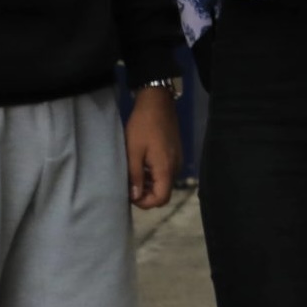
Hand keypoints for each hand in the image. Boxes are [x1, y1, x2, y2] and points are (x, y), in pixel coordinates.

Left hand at [125, 84, 180, 208]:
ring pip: (165, 183)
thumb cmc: (142, 127)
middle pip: (164, 193)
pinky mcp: (175, 154)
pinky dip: (154, 175)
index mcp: (165, 169)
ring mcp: (177, 160)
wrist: (157, 104)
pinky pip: (166, 173)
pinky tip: (143, 165)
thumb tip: (135, 197)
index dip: (144, 202)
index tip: (130, 194)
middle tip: (129, 185)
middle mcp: (175, 168)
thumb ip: (135, 176)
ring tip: (133, 174)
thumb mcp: (133, 152)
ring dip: (149, 185)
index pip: (161, 199)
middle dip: (146, 195)